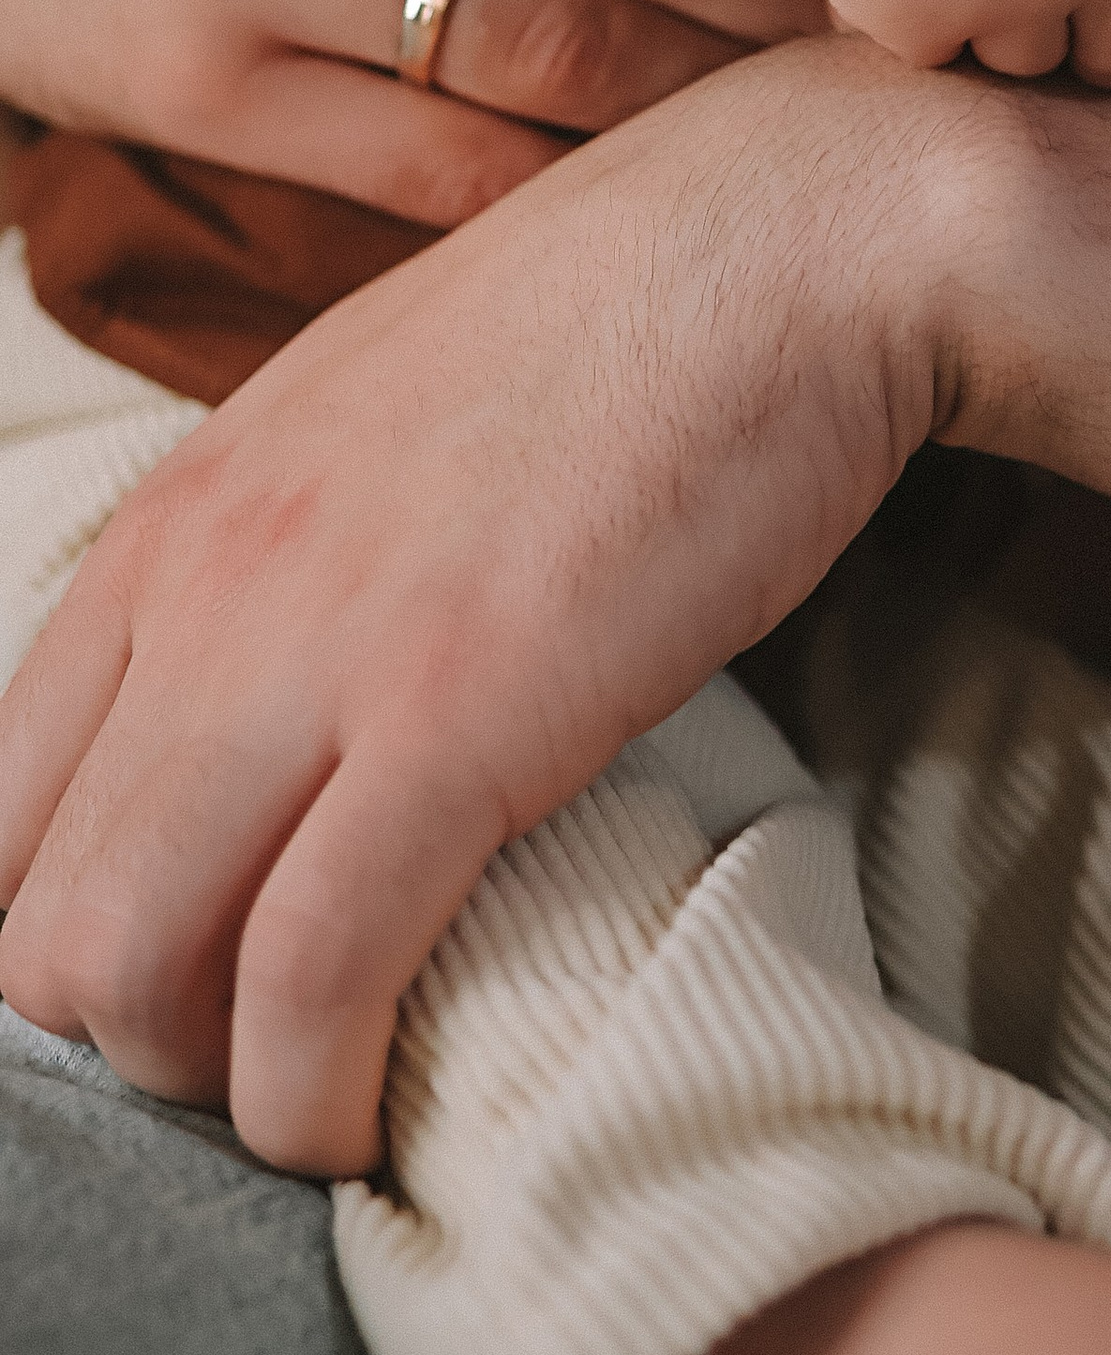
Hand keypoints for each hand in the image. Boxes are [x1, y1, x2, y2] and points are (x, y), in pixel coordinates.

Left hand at [0, 35, 963, 1173]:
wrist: (790, 238)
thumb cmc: (625, 330)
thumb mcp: (377, 421)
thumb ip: (283, 556)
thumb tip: (271, 702)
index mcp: (169, 522)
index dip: (69, 938)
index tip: (193, 981)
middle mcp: (195, 591)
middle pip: (34, 924)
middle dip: (130, 1038)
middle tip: (266, 1058)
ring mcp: (312, 654)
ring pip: (127, 972)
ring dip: (212, 1087)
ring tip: (322, 1098)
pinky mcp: (454, 719)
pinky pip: (308, 974)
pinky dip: (316, 1092)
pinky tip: (375, 1116)